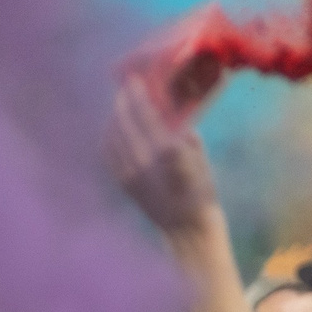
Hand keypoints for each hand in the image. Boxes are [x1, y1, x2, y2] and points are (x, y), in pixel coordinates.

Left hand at [105, 75, 218, 237]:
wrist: (187, 232)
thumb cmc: (202, 195)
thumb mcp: (202, 161)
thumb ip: (187, 136)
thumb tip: (175, 121)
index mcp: (168, 153)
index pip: (145, 115)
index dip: (137, 94)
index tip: (133, 79)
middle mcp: (145, 162)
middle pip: (124, 123)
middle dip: (123, 102)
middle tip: (125, 88)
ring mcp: (131, 174)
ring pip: (113, 136)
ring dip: (115, 118)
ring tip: (121, 106)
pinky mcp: (124, 184)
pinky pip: (109, 153)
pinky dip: (109, 137)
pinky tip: (114, 130)